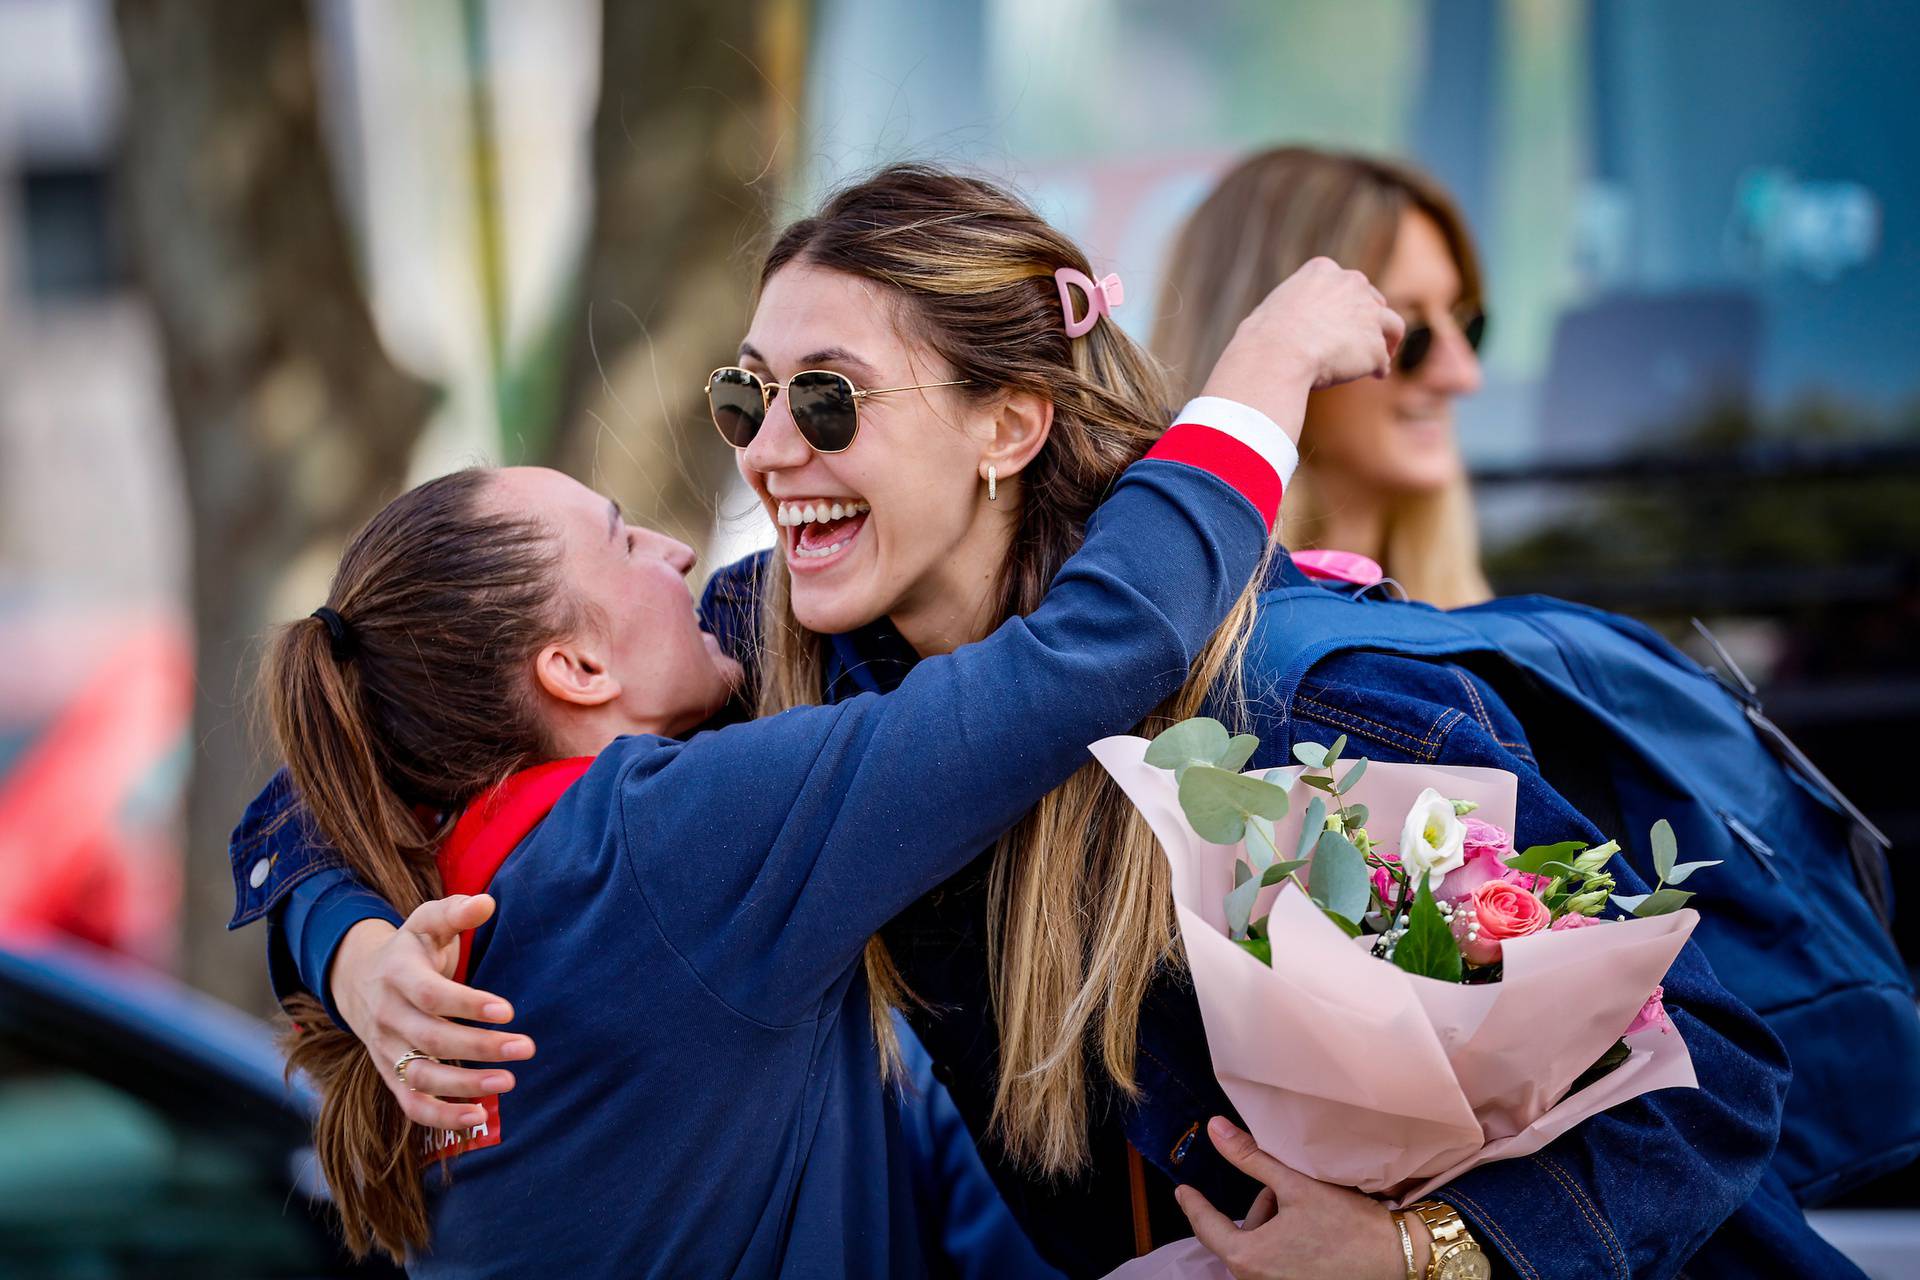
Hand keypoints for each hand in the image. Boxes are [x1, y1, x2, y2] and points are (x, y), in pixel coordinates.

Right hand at [329, 894, 535, 1128]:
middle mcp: (387, 1015)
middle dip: (480, 1047)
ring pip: (420, 1077)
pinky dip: (440, 1117)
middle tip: (527, 1048)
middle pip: (431, 1039)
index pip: (431, 995)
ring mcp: (385, 1049)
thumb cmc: (410, 949)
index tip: (508, 1011)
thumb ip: (457, 912)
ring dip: (464, 1086)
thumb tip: (486, 903)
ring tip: (508, 1082)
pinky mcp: (389, 1074)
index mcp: (397, 974)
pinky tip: (478, 1117)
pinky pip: (410, 1104)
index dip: (468, 1004)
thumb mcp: (427, 922)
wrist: (360, 980)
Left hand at [1174, 1117, 1423, 1279]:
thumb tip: (1215, 1128)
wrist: (1396, 1259)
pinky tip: (1313, 1232)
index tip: (1183, 1191)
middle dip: (1262, 1208)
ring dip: (1275, 1225)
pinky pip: (1277, 1264)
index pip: (1207, 1226)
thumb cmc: (1347, 1224)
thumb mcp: (1295, 1184)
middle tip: (1290, 1191)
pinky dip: (1286, 1244)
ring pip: (1260, 1249)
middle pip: (1242, 1235)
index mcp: (1249, 1257)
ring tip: (1309, 1212)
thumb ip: (1250, 1157)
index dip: (1194, 1205)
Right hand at [1199, 258, 1405, 441]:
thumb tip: (1291, 326)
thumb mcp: (1273, 310)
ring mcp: (1368, 315)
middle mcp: (1352, 284)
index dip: (1347, 301)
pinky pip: (1382, 359)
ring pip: (1392, 325)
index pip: (1346, 282)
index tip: (1344, 316)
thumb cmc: (1264, 337)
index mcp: (1323, 270)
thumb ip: (1292, 310)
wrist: (1277, 355)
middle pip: (1373, 300)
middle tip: (1365, 338)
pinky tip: (1375, 376)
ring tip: (1385, 355)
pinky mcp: (1375, 346)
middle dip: (1369, 319)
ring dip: (1387, 340)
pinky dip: (1379, 368)